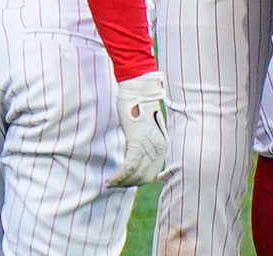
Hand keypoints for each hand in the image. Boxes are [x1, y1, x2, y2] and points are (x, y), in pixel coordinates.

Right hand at [106, 71, 167, 185]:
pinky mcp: (138, 141)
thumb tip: (134, 152)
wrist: (139, 87)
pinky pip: (128, 166)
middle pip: (145, 178)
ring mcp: (150, 145)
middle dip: (129, 184)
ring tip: (110, 183)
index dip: (137, 181)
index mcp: (162, 145)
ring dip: (121, 182)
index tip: (125, 182)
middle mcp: (159, 148)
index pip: (151, 173)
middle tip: (115, 184)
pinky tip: (110, 179)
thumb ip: (143, 140)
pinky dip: (118, 176)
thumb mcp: (145, 126)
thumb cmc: (139, 103)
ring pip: (136, 175)